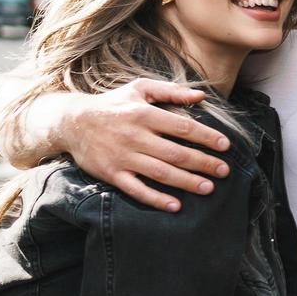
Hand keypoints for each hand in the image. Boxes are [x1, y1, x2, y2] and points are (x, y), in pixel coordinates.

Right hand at [60, 78, 231, 211]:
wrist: (71, 122)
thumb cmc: (113, 104)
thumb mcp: (139, 89)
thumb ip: (171, 91)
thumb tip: (202, 96)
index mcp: (144, 114)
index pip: (183, 127)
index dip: (207, 137)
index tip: (226, 146)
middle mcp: (134, 136)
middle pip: (176, 153)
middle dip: (203, 163)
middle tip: (225, 171)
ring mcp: (122, 157)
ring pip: (160, 173)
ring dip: (186, 182)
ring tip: (209, 188)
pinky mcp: (111, 174)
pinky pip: (136, 190)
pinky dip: (156, 199)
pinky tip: (175, 206)